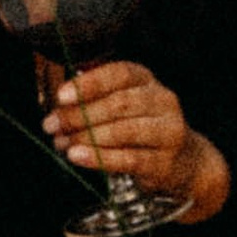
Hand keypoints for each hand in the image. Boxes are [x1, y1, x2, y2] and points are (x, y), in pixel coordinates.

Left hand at [45, 59, 223, 214]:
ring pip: (124, 131)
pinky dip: (99, 158)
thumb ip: (95, 97)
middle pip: (119, 104)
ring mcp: (167, 131)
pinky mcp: (165, 162)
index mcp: (147, 80)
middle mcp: (162, 101)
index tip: (61, 96)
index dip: (90, 83)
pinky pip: (129, 159)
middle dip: (80, 114)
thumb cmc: (141, 127)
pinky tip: (78, 156)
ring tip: (62, 143)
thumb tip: (60, 101)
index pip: (120, 74)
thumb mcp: (124, 103)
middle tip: (52, 125)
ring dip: (87, 137)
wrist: (185, 162)